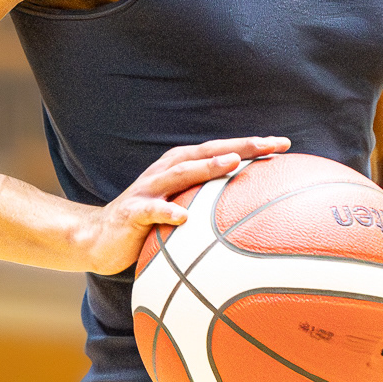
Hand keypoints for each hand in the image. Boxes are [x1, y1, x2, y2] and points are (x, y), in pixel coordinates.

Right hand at [76, 135, 290, 274]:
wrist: (98, 237)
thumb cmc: (149, 223)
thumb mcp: (182, 208)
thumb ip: (209, 204)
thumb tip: (253, 213)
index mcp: (182, 167)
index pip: (222, 150)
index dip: (252, 145)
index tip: (284, 144)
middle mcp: (167, 171)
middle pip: (207, 153)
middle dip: (240, 147)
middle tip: (271, 144)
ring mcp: (149, 190)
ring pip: (182, 173)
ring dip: (207, 167)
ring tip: (233, 163)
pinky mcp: (132, 212)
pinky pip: (151, 211)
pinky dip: (167, 212)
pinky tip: (184, 218)